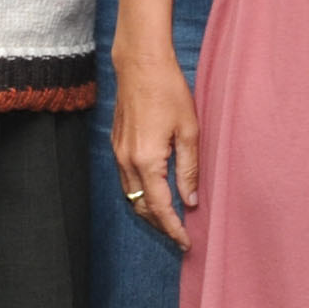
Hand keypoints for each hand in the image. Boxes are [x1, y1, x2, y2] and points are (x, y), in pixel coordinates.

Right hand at [113, 48, 200, 251]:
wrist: (140, 65)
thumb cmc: (169, 92)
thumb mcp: (189, 131)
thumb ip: (189, 169)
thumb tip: (191, 200)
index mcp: (146, 161)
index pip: (160, 207)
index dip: (173, 228)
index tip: (186, 242)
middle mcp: (127, 162)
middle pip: (141, 207)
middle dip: (161, 224)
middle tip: (181, 235)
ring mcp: (118, 154)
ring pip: (131, 196)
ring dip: (149, 211)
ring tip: (171, 220)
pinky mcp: (116, 146)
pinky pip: (126, 181)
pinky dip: (140, 194)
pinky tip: (156, 193)